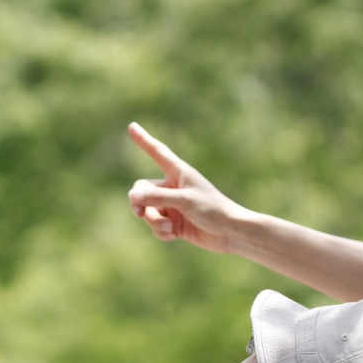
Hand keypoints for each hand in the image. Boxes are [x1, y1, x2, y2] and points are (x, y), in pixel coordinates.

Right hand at [127, 123, 240, 252]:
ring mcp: (172, 206)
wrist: (230, 232)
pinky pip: (156, 226)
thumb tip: (132, 196)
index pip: (157, 152)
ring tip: (169, 228)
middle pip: (142, 190)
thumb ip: (157, 198)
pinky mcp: (174, 223)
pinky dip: (161, 231)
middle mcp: (173, 187)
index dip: (144, 140)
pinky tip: (174, 235)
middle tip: (140, 212)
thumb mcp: (184, 200)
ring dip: (154, 221)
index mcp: (178, 172)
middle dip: (139, 203)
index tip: (132, 126)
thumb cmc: (212, 209)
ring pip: (148, 211)